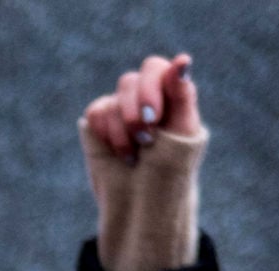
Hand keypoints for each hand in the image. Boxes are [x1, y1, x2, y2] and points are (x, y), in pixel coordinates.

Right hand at [80, 52, 199, 167]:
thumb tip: (183, 59)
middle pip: (129, 81)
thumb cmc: (171, 168)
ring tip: (136, 155)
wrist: (144, 202)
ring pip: (112, 102)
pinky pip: (96, 114)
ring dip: (124, 133)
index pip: (155, 68)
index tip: (154, 116)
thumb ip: (182, 94)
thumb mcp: (183, 132)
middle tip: (146, 140)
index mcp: (168, 92)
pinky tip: (121, 154)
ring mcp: (119, 108)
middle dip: (135, 114)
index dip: (151, 88)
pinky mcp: (99, 122)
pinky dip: (108, 136)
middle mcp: (142, 95)